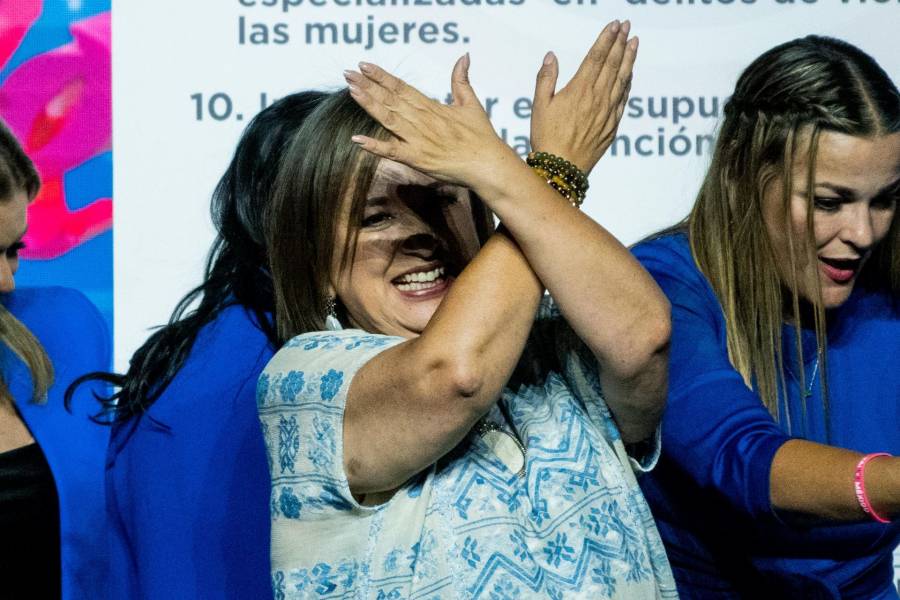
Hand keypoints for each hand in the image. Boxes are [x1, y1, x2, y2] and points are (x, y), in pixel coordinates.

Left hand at [344, 56, 517, 190]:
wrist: (487, 164)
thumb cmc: (481, 137)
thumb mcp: (471, 103)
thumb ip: (462, 80)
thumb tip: (464, 56)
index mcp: (432, 107)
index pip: (402, 87)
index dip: (382, 76)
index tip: (364, 65)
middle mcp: (422, 120)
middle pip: (390, 100)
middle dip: (368, 86)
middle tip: (348, 73)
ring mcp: (418, 139)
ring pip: (388, 119)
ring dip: (369, 105)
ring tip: (351, 91)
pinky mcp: (417, 159)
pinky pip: (392, 151)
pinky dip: (374, 146)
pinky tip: (357, 139)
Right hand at [530, 20, 636, 173]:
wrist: (562, 168)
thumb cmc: (546, 137)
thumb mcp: (539, 106)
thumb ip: (546, 79)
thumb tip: (551, 56)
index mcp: (579, 90)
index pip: (596, 57)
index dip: (606, 39)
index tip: (614, 25)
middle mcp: (597, 98)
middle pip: (612, 64)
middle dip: (620, 43)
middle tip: (627, 26)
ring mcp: (607, 112)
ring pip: (622, 79)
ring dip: (629, 59)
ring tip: (634, 43)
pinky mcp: (612, 126)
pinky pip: (623, 99)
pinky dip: (628, 84)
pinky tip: (630, 74)